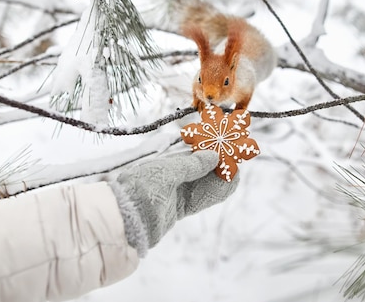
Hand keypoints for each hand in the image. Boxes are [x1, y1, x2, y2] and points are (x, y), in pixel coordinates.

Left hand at [109, 150, 238, 255]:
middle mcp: (171, 174)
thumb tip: (215, 155)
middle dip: (218, 162)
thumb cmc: (143, 188)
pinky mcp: (179, 207)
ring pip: (203, 181)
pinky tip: (228, 186)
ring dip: (219, 177)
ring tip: (236, 172)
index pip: (192, 149)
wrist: (126, 220)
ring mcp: (175, 191)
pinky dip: (215, 192)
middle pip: (200, 165)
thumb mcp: (168, 171)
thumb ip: (192, 164)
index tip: (227, 142)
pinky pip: (201, 197)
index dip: (209, 146)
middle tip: (238, 158)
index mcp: (165, 160)